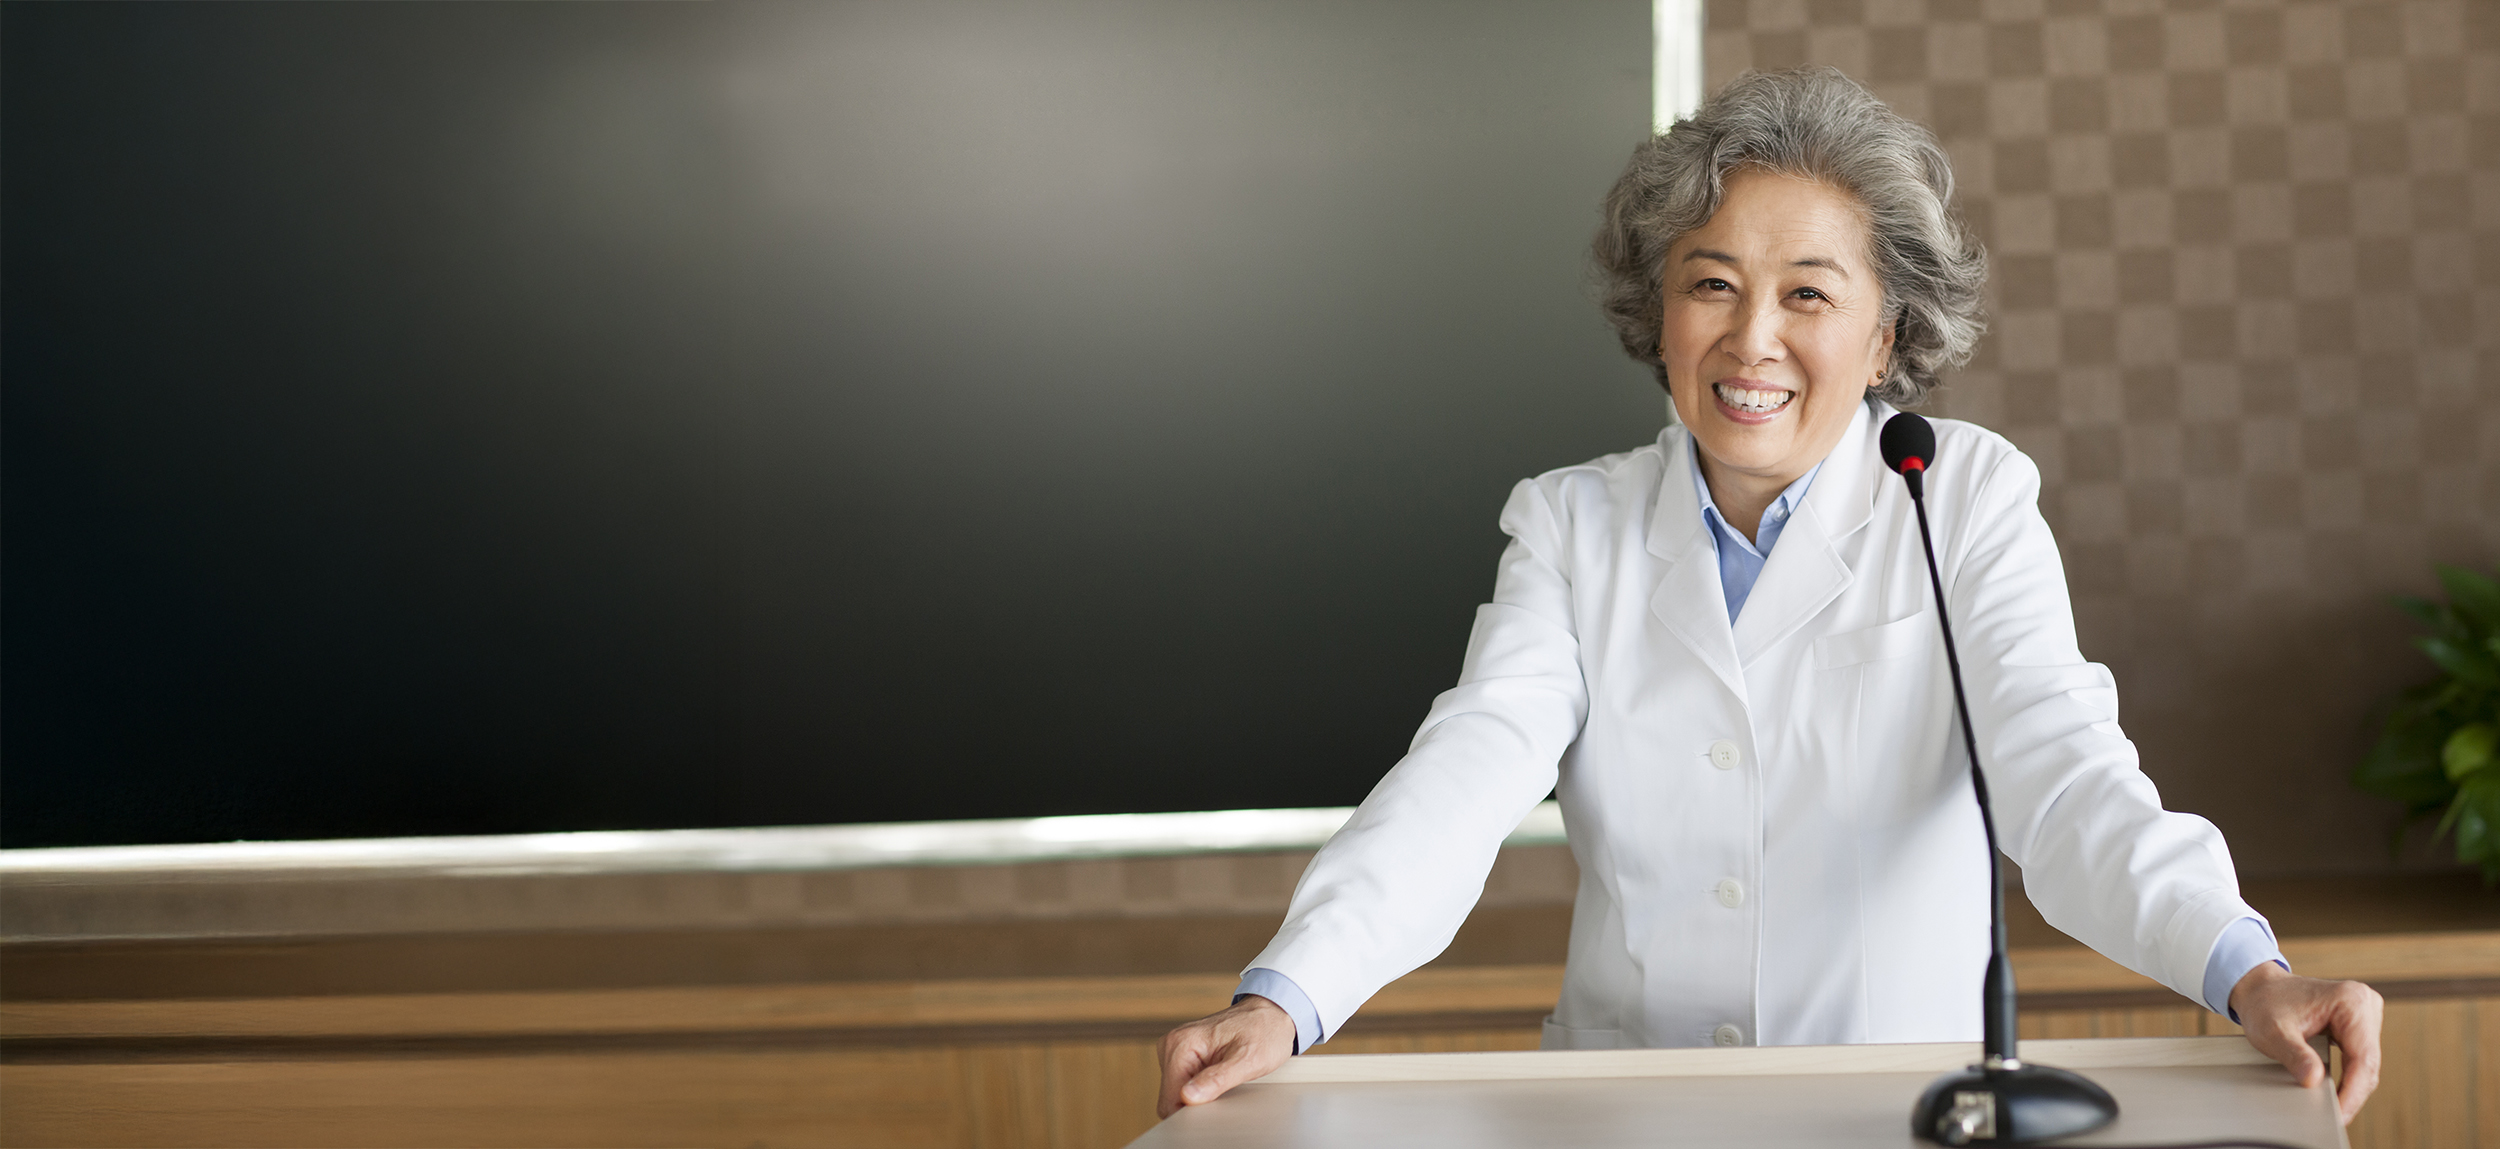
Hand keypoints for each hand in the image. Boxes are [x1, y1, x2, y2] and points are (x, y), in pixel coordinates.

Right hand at [1155, 994, 1296, 1118]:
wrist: (1270, 1015)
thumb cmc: (1264, 1031)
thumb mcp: (1247, 1060)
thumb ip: (1217, 1079)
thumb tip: (1188, 1097)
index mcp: (1181, 1043)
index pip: (1170, 1098)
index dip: (1190, 1112)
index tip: (1214, 1111)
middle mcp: (1172, 1045)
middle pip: (1171, 1098)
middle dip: (1195, 1105)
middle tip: (1226, 1094)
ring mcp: (1176, 1050)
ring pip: (1176, 1095)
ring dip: (1199, 1098)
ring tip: (1226, 1083)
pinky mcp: (1184, 1057)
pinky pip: (1184, 1086)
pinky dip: (1201, 1091)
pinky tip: (1220, 1081)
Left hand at [2228, 963, 2383, 1124]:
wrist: (2260, 990)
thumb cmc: (2265, 1004)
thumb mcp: (2272, 1031)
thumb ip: (2293, 1054)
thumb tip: (2313, 1079)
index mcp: (2351, 1001)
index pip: (2362, 1057)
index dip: (2353, 1091)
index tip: (2340, 1114)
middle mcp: (2364, 1004)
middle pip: (2368, 1063)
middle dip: (2352, 1093)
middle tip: (2335, 1118)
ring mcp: (2365, 1014)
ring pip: (2367, 1064)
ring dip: (2352, 1087)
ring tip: (2334, 1109)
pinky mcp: (2360, 1025)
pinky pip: (2360, 1059)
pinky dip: (2349, 1077)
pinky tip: (2337, 1093)